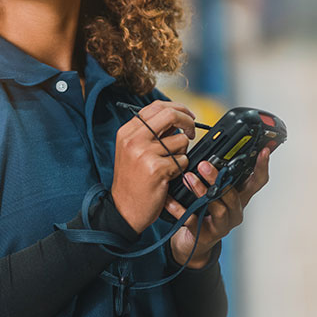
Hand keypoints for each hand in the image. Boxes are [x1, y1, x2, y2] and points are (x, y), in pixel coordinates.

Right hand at [111, 101, 196, 233]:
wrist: (124, 209)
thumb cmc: (132, 181)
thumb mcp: (132, 151)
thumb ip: (150, 133)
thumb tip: (177, 119)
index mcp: (127, 132)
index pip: (156, 106)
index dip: (177, 108)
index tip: (187, 116)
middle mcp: (133, 139)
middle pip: (170, 115)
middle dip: (188, 121)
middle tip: (192, 131)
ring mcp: (144, 153)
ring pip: (181, 141)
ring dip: (183, 152)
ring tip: (170, 165)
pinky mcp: (156, 169)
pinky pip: (182, 160)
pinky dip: (181, 168)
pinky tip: (168, 176)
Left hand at [164, 147, 273, 268]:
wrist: (194, 241)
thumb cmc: (205, 213)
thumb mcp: (215, 193)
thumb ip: (218, 176)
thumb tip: (212, 153)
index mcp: (239, 198)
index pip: (257, 182)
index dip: (262, 167)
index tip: (263, 150)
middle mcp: (234, 211)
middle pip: (233, 194)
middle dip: (219, 178)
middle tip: (204, 165)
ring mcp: (222, 224)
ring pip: (217, 207)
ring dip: (202, 191)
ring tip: (188, 178)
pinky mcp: (205, 234)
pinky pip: (192, 220)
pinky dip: (180, 209)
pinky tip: (170, 200)